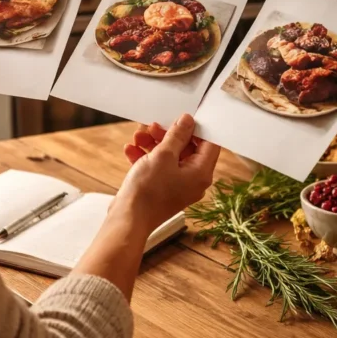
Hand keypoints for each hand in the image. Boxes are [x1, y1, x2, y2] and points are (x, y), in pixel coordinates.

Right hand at [117, 114, 219, 230]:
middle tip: (153, 126)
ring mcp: (177, 186)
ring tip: (138, 136)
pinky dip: (146, 157)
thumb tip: (188, 121)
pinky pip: (158, 168)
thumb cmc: (148, 191)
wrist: (127, 220)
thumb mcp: (163, 155)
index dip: (197, 128)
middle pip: (187, 149)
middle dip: (167, 135)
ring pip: (169, 157)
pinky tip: (131, 150)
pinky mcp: (162, 190)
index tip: (182, 118)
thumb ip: (177, 135)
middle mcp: (193, 180)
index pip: (209, 143)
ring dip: (153, 144)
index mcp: (201, 173)